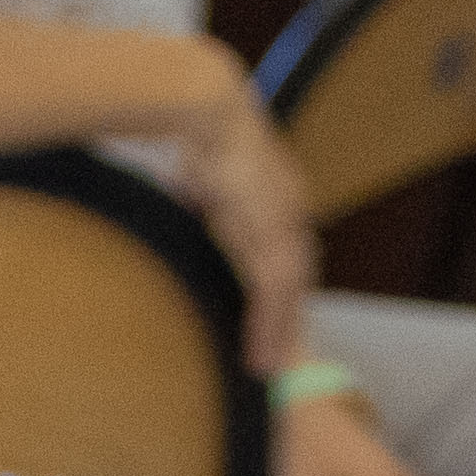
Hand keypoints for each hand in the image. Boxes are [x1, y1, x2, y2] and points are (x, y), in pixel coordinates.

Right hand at [175, 87, 323, 379]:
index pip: (284, 253)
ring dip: (278, 335)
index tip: (273, 318)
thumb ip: (199, 190)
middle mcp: (290, 211)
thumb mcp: (202, 169)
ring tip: (266, 369)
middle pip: (295, 279)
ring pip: (288, 294)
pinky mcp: (273, 234)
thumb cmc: (198, 128)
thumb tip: (179, 191)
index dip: (279, 289)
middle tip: (277, 357)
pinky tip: (260, 355)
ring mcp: (285, 224)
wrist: (210, 106)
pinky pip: (274, 295)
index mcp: (278, 196)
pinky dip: (268, 329)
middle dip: (287, 320)